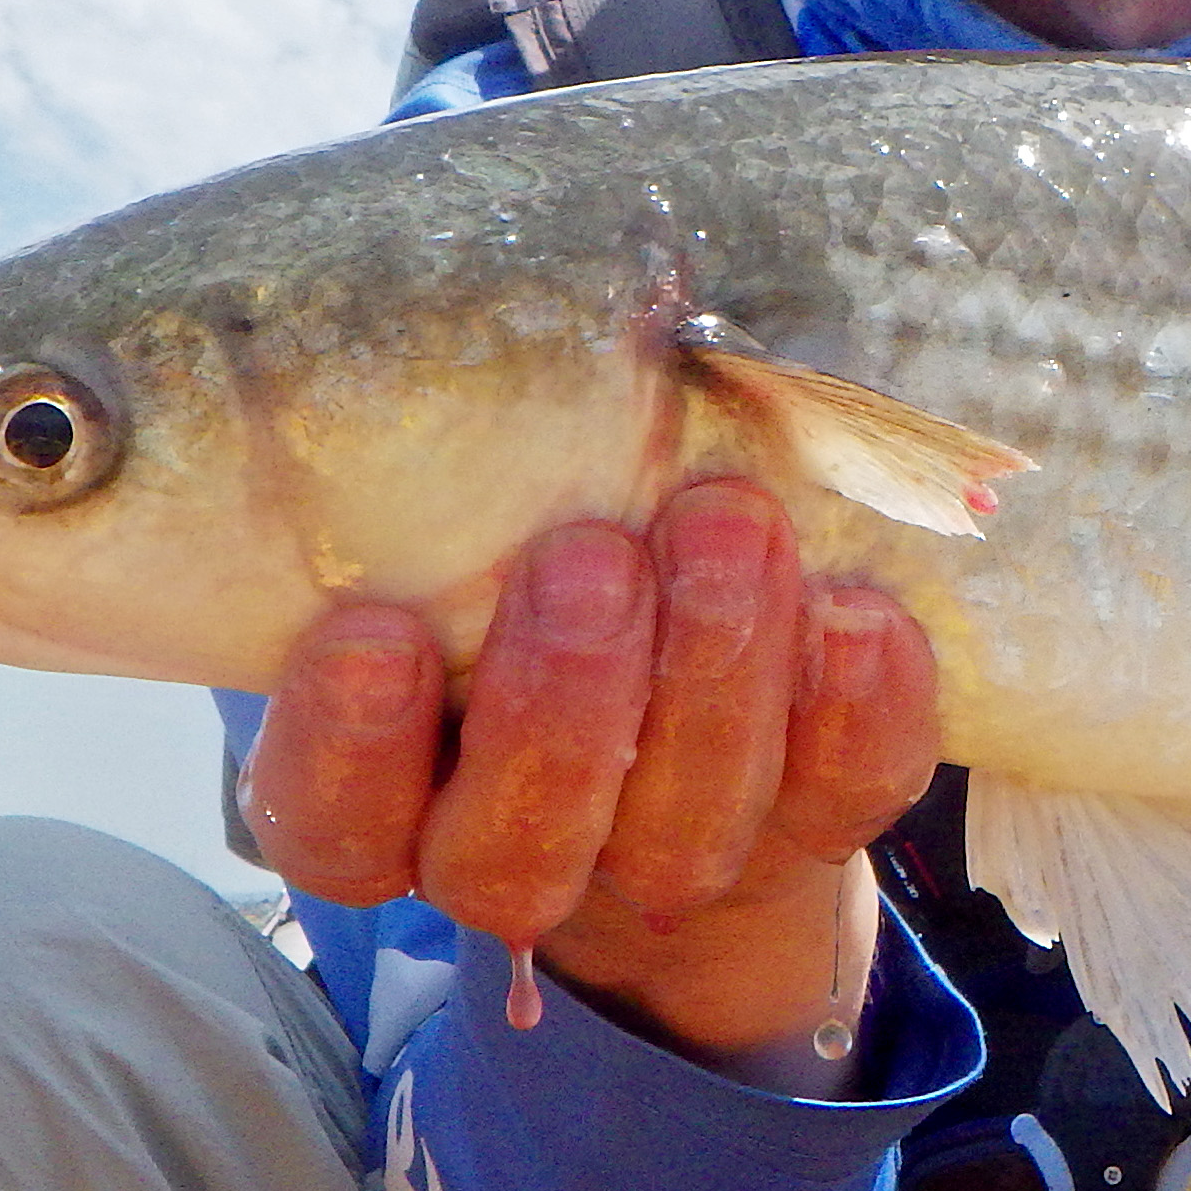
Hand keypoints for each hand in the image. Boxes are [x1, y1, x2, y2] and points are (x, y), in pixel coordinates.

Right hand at [239, 484, 942, 1087]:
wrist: (697, 680)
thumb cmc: (526, 561)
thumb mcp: (454, 525)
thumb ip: (434, 484)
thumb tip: (448, 334)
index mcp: (389, 800)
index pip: (333, 825)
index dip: (349, 750)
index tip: (374, 633)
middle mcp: (517, 853)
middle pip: (515, 847)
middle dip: (559, 703)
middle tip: (586, 557)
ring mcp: (669, 855)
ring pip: (679, 833)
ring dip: (709, 678)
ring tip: (725, 526)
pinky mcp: (814, 822)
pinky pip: (842, 792)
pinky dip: (858, 705)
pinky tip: (855, 611)